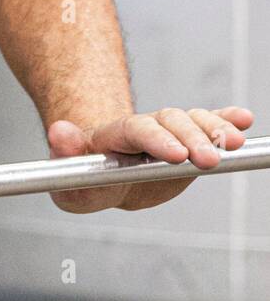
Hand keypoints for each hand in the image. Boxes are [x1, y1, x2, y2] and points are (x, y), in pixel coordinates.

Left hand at [46, 106, 252, 211]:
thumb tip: (58, 132)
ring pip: (192, 121)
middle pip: (169, 123)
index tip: (176, 154)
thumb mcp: (68, 179)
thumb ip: (65, 156)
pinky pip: (207, 124)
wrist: (103, 177)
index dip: (156, 139)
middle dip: (191, 138)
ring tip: (233, 143)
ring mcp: (167, 132)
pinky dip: (225, 120)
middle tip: (209, 159)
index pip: (135, 130)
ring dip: (214, 130)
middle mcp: (144, 128)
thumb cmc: (84, 180)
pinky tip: (243, 119)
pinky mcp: (187, 141)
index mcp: (113, 135)